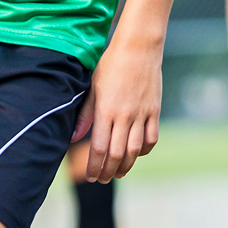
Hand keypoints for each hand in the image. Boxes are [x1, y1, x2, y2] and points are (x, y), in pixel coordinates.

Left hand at [71, 34, 161, 182]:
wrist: (138, 47)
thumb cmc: (111, 65)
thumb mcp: (92, 87)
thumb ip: (84, 115)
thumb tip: (73, 138)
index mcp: (105, 110)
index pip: (97, 148)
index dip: (93, 166)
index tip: (90, 177)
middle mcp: (123, 116)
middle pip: (116, 154)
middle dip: (108, 171)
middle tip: (102, 179)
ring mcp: (141, 114)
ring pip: (135, 151)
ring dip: (126, 166)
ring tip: (118, 173)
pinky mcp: (154, 112)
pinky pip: (151, 139)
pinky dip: (143, 151)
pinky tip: (136, 154)